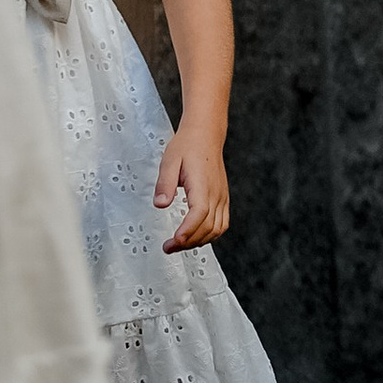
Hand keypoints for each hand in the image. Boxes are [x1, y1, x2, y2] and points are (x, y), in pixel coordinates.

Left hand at [156, 128, 228, 249]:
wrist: (206, 135)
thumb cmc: (187, 147)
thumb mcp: (169, 162)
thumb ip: (165, 184)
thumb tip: (160, 205)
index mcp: (202, 184)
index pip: (199, 213)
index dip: (188, 230)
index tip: (174, 240)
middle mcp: (216, 193)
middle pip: (208, 226)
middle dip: (188, 242)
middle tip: (168, 247)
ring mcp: (222, 197)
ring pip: (217, 228)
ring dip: (199, 241)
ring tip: (179, 244)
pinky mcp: (223, 198)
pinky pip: (222, 223)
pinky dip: (210, 235)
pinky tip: (196, 236)